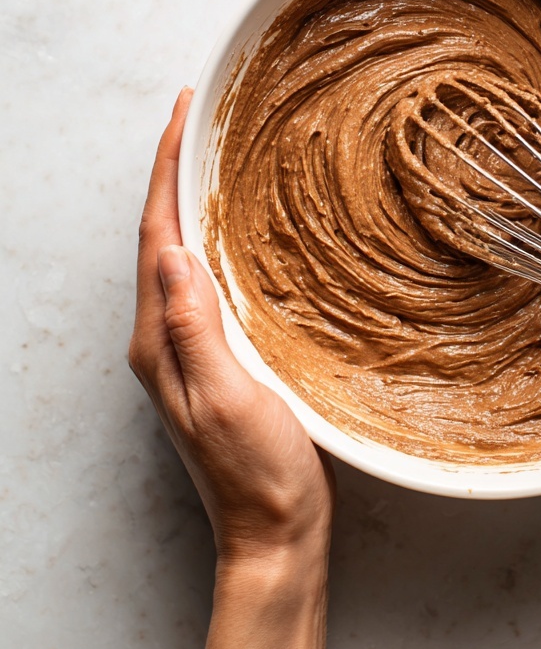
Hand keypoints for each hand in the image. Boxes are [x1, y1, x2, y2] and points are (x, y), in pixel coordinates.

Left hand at [129, 89, 334, 564]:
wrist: (275, 533)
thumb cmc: (258, 474)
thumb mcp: (228, 399)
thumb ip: (194, 327)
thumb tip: (172, 250)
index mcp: (161, 341)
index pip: (157, 237)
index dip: (167, 171)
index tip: (184, 115)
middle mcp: (165, 339)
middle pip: (162, 237)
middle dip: (174, 173)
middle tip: (200, 118)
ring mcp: (189, 350)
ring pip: (184, 257)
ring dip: (193, 202)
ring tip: (217, 157)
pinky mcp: (218, 359)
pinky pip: (208, 282)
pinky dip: (217, 240)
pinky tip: (242, 231)